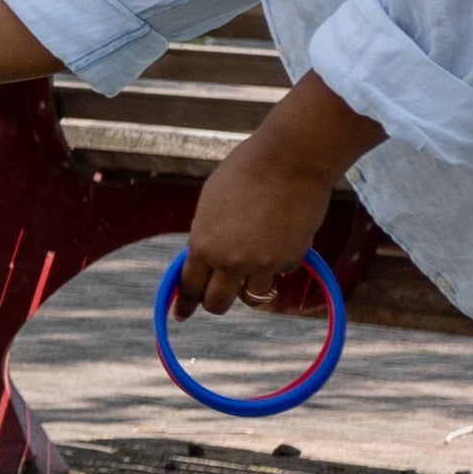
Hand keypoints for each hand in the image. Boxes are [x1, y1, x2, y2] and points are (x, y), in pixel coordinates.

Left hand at [171, 133, 345, 315]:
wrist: (289, 159)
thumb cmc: (246, 171)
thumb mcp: (211, 204)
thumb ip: (206, 236)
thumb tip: (204, 260)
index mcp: (203, 245)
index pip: (189, 286)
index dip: (185, 303)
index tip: (181, 315)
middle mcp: (230, 261)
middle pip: (217, 304)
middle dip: (217, 302)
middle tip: (222, 294)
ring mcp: (262, 264)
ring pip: (253, 298)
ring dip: (252, 286)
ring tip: (257, 263)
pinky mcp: (290, 259)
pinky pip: (281, 273)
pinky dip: (280, 263)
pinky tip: (282, 237)